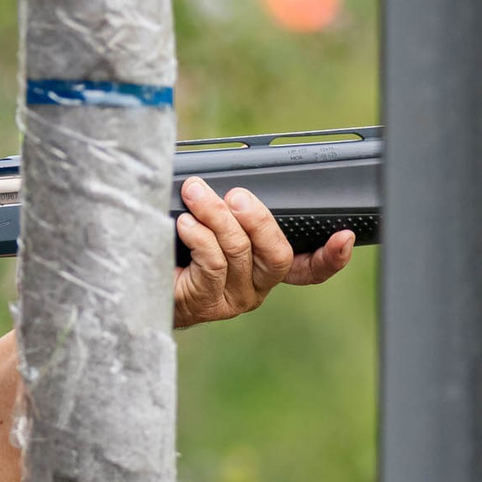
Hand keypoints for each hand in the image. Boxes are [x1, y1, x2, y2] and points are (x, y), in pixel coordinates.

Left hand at [171, 179, 354, 328]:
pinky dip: (199, 236)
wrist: (137, 280)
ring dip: (215, 215)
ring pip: (239, 251)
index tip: (344, 236)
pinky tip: (185, 224)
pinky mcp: (207, 301)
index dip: (331, 256)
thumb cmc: (175, 245)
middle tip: (236, 196)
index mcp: (264, 268)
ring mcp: (233, 298)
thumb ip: (233, 209)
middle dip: (258, 218)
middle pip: (277, 254)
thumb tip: (233, 180)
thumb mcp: (211, 223)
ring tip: (195, 194)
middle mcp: (255, 287)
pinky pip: (212, 263)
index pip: (309, 268)